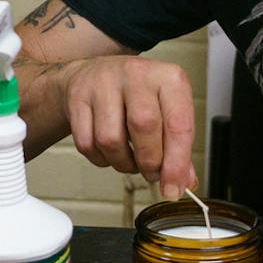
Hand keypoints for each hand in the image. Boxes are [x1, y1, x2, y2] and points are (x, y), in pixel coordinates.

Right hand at [57, 55, 198, 199]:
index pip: (178, 124)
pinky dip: (101, 159)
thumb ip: (178, 146)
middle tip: (152, 173)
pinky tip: (110, 151)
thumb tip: (184, 182)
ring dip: (123, 163)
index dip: (176, 163)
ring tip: (131, 159)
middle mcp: (136, 74)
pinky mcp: (78, 97)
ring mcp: (104, 83)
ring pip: (111, 139)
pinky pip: (87, 144)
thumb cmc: (137, 95)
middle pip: (144, 126)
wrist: (96, 73)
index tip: (173, 189)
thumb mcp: (166, 110)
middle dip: (149, 162)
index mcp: (168, 78)